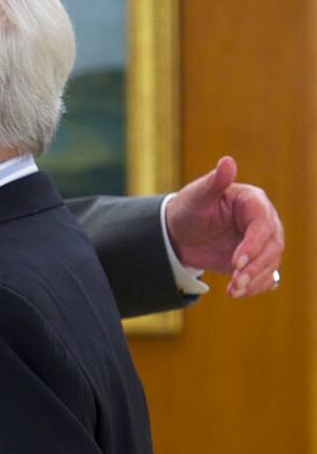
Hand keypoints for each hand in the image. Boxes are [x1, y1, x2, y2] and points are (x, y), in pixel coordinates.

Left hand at [165, 156, 283, 296]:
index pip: (263, 225)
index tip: (235, 261)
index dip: (253, 245)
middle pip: (273, 247)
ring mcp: (261, 243)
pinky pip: (265, 276)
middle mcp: (263, 223)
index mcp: (253, 203)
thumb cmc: (188, 208)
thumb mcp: (197, 196)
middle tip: (236, 283)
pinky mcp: (255, 260)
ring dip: (255, 280)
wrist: (179, 232)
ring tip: (234, 291)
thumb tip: (227, 161)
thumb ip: (214, 182)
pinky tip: (239, 293)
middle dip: (255, 267)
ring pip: (271, 264)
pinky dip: (255, 287)